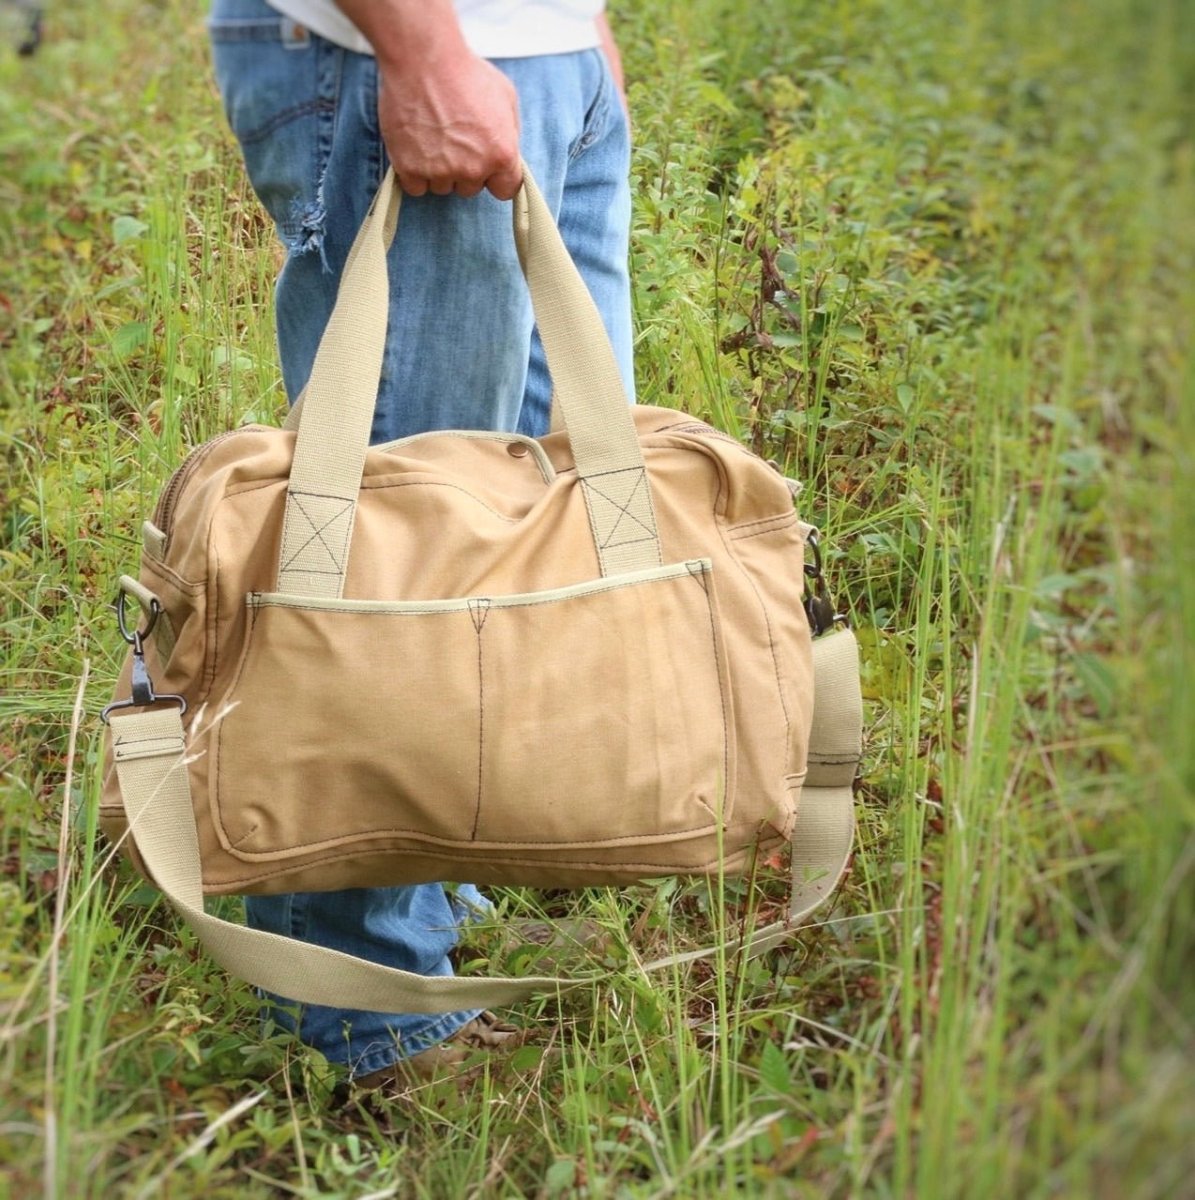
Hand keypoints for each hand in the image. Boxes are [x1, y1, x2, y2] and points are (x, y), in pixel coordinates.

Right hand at [377, 47, 522, 199]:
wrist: (423, 58)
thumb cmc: (465, 72)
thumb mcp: (505, 96)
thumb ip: (509, 132)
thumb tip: (507, 151)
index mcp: (502, 153)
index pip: (506, 190)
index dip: (496, 177)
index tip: (487, 165)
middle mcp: (473, 169)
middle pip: (471, 188)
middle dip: (464, 169)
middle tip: (453, 138)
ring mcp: (441, 171)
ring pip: (443, 187)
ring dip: (438, 170)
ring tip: (432, 137)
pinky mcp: (410, 169)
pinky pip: (416, 188)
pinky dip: (414, 173)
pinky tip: (415, 150)